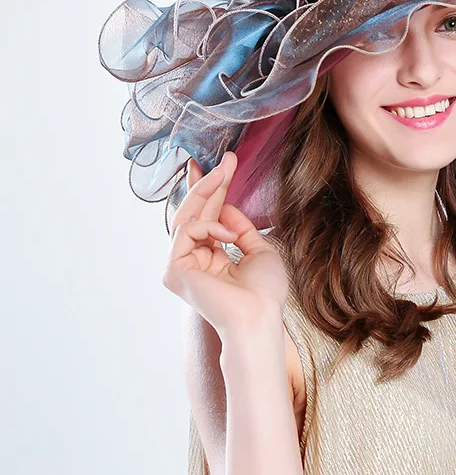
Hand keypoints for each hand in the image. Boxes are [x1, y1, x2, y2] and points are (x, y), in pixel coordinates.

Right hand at [161, 151, 289, 337]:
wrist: (259, 316)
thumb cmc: (264, 292)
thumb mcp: (259, 250)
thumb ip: (241, 228)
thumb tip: (224, 206)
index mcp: (211, 259)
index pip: (206, 219)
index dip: (211, 192)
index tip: (221, 167)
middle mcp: (192, 261)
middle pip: (194, 214)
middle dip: (208, 183)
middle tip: (226, 159)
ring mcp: (180, 266)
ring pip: (186, 217)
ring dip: (207, 191)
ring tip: (226, 172)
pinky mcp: (173, 269)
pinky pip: (187, 231)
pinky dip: (209, 226)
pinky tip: (228, 235)